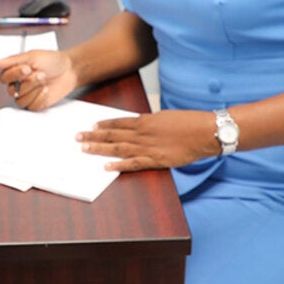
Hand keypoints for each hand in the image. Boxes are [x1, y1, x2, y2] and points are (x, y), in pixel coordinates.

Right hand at [0, 50, 76, 110]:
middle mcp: (18, 85)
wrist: (69, 70)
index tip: (27, 68)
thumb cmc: (52, 61)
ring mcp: (27, 95)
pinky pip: (31, 106)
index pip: (4, 78)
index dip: (15, 74)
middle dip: (28, 82)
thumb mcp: (32, 56)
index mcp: (14, 72)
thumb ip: (13, 60)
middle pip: (11, 91)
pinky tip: (46, 90)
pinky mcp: (36, 104)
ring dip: (34, 90)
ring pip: (20, 100)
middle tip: (40, 74)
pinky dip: (40, 98)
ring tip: (44, 81)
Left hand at [76, 109, 218, 171]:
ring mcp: (149, 147)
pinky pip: (134, 163)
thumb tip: (139, 126)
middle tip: (78, 137)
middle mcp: (143, 133)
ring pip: (119, 148)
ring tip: (84, 148)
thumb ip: (151, 123)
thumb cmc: (189, 123)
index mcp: (146, 121)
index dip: (104, 125)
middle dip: (94, 136)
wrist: (205, 132)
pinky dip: (119, 165)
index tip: (91, 125)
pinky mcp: (157, 160)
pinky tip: (106, 166)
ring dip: (100, 149)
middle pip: (114, 135)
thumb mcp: (166, 117)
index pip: (119, 122)